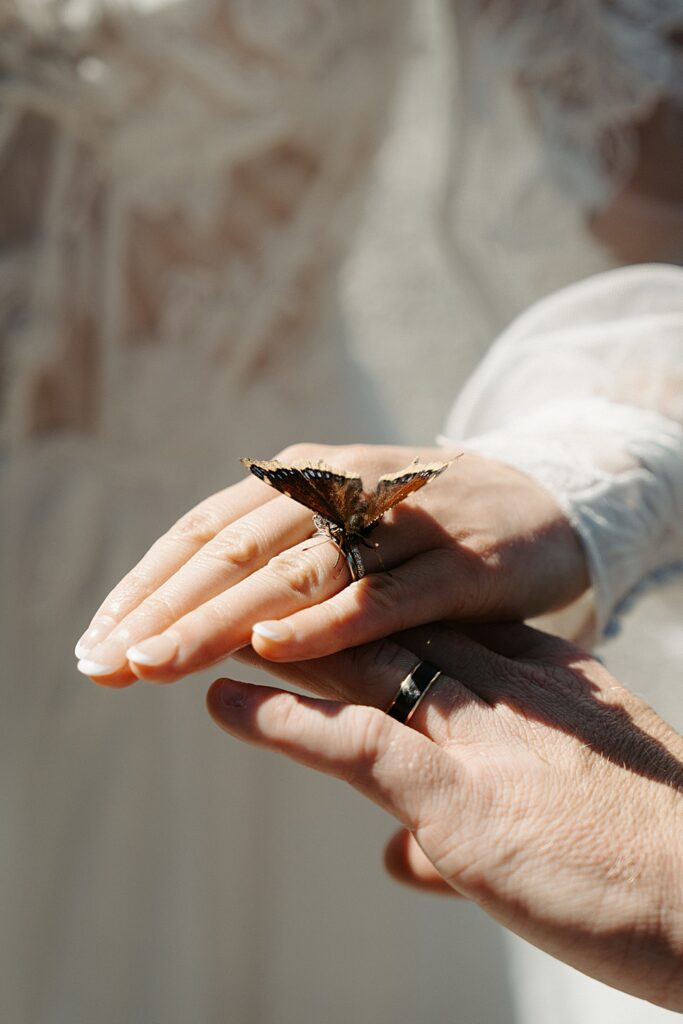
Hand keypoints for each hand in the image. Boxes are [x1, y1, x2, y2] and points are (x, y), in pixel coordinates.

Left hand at [75, 443, 587, 685]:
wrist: (546, 501)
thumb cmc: (425, 533)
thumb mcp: (345, 534)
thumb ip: (277, 567)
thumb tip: (189, 625)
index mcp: (303, 480)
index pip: (204, 533)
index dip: (144, 587)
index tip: (95, 646)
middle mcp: (341, 488)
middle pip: (236, 552)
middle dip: (164, 610)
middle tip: (106, 664)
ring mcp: (401, 520)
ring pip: (298, 572)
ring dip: (223, 618)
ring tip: (159, 662)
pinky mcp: (459, 561)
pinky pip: (385, 594)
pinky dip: (327, 619)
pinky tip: (272, 647)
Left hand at [207, 623, 682, 1010]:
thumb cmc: (649, 860)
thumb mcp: (563, 806)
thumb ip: (470, 818)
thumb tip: (400, 856)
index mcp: (536, 674)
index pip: (428, 624)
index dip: (358, 613)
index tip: (306, 603)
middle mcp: (504, 684)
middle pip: (383, 629)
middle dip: (306, 613)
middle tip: (239, 594)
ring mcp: (480, 733)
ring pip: (358, 663)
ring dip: (274, 648)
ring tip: (207, 632)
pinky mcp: (461, 796)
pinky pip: (353, 740)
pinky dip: (281, 719)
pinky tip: (224, 703)